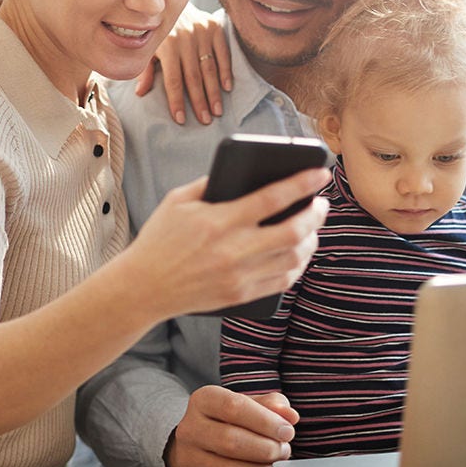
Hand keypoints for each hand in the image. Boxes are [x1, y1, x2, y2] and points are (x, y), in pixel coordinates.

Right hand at [126, 169, 327, 318]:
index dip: (302, 184)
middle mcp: (233, 250)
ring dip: (311, 240)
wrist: (144, 287)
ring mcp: (239, 276)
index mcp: (218, 220)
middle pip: (293, 232)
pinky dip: (297, 265)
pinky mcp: (241, 295)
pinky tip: (299, 252)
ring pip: (294, 258)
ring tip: (312, 227)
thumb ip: (210, 183)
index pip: (272, 198)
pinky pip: (282, 280)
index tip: (321, 173)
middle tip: (322, 203)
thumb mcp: (178, 201)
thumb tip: (245, 171)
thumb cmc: (159, 238)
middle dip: (315, 214)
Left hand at [134, 5, 231, 124]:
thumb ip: (145, 69)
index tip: (180, 119)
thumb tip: (140, 92)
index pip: (173, 80)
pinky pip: (223, 52)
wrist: (172, 0)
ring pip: (209, 68)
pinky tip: (227, 87)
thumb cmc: (157, 29)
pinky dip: (226, 70)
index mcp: (167, 45)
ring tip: (217, 111)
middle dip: (199, 101)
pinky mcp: (215, 27)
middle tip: (205, 120)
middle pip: (194, 77)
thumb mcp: (148, 47)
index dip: (176, 101)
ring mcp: (202, 32)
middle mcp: (185, 38)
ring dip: (214, 91)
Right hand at [165, 387, 299, 466]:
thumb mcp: (247, 405)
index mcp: (202, 401)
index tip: (287, 431)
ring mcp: (187, 459)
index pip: (234, 407)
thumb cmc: (229, 422)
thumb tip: (290, 416)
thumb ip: (271, 405)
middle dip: (266, 449)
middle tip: (283, 451)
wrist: (198, 444)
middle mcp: (189, 429)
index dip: (266, 421)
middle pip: (231, 441)